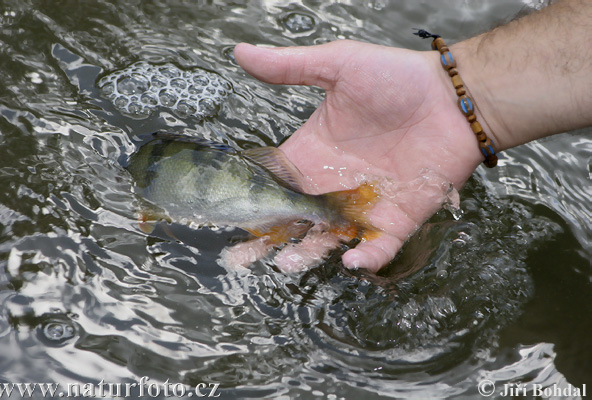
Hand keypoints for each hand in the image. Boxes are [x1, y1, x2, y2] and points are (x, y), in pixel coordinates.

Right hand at [230, 40, 482, 272]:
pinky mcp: (398, 218)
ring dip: (308, 254)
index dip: (253, 198)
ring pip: (329, 238)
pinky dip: (365, 257)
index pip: (276, 182)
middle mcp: (333, 183)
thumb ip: (289, 67)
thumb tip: (240, 51)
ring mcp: (364, 204)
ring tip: (287, 264)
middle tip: (242, 257)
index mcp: (314, 152)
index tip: (228, 214)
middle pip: (294, 218)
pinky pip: (378, 245)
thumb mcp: (338, 64)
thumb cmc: (398, 77)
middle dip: (268, 238)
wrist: (454, 96)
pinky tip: (349, 261)